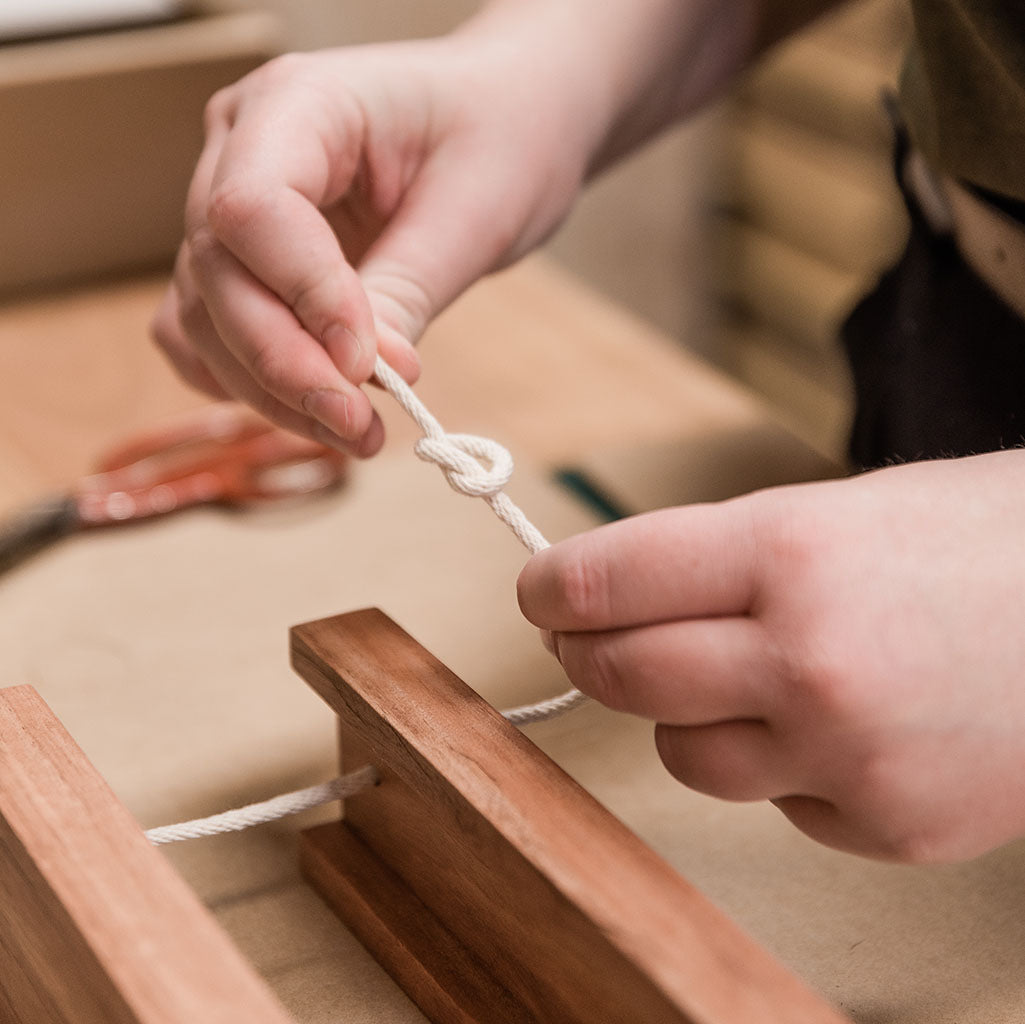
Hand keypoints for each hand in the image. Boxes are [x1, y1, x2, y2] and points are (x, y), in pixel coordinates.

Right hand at [151, 30, 600, 454]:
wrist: (500, 121)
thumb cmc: (499, 139)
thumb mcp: (475, 211)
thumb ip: (405, 290)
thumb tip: (356, 377)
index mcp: (298, 102)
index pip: (254, 206)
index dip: (302, 296)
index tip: (367, 365)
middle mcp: (240, 146)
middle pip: (217, 272)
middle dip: (285, 366)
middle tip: (360, 426)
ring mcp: (229, 203)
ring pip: (205, 316)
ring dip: (270, 391)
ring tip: (356, 432)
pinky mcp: (243, 260)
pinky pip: (207, 332)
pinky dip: (247, 380)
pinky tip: (309, 409)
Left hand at [518, 450, 1024, 861]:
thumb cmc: (983, 540)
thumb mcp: (841, 510)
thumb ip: (720, 559)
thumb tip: (610, 594)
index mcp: (790, 551)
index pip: (606, 579)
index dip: (552, 586)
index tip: (540, 591)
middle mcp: (808, 660)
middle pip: (623, 675)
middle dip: (590, 652)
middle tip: (591, 637)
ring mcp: (848, 756)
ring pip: (686, 755)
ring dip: (685, 717)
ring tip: (737, 678)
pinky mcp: (887, 827)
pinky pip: (776, 800)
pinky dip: (779, 764)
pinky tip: (834, 724)